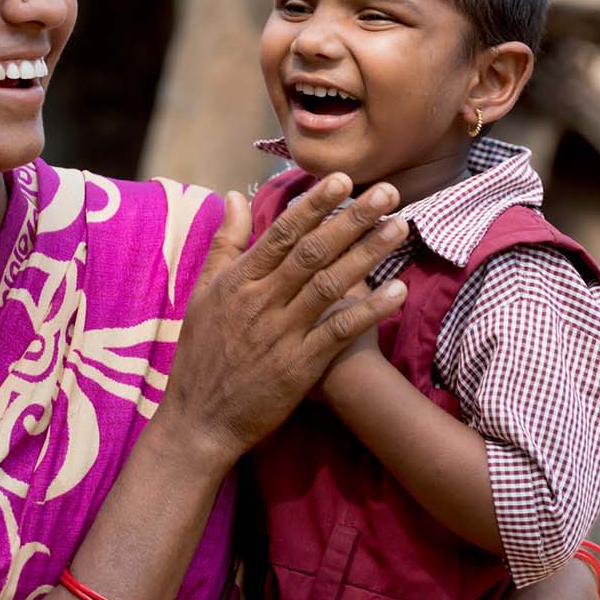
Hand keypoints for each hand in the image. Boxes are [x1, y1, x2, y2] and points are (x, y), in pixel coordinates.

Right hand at [158, 175, 407, 470]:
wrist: (199, 421)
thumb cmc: (201, 355)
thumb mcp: (202, 294)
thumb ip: (224, 244)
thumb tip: (236, 196)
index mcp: (238, 282)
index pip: (281, 234)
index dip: (313, 205)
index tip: (341, 179)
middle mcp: (261, 302)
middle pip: (313, 252)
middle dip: (352, 219)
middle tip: (388, 192)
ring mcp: (282, 334)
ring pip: (330, 285)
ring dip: (368, 255)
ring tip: (399, 228)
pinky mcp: (300, 366)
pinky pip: (340, 332)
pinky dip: (369, 310)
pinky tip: (397, 291)